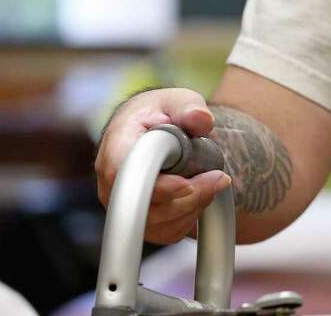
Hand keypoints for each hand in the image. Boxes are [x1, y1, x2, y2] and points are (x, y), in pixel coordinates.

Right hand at [94, 88, 231, 243]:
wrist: (154, 128)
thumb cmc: (163, 113)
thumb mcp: (178, 99)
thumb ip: (189, 106)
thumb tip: (200, 119)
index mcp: (116, 145)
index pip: (126, 176)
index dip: (157, 185)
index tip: (187, 183)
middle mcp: (112, 181)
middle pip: (144, 206)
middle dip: (188, 197)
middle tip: (218, 178)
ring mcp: (123, 205)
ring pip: (158, 223)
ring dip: (194, 205)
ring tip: (213, 181)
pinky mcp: (140, 221)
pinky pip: (166, 232)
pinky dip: (191, 217)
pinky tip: (200, 195)